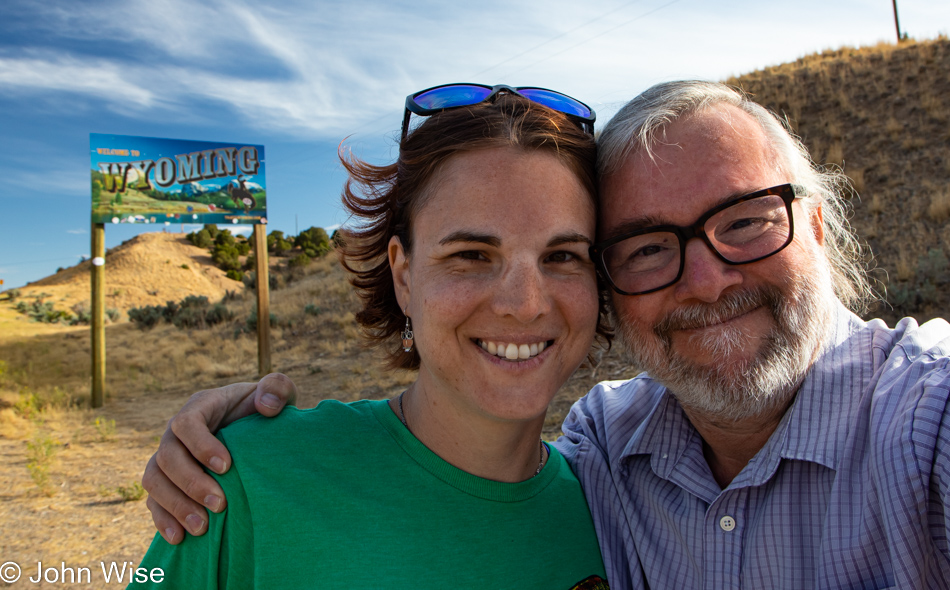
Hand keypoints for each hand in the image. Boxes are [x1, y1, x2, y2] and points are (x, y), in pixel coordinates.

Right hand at [142, 373, 297, 543]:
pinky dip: (163, 520)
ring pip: (154, 481)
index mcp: (200, 407)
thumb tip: (266, 406)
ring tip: (202, 528)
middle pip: (167, 457)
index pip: (186, 423)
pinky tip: (180, 538)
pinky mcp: (167, 483)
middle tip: (220, 505)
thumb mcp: (277, 394)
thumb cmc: (266, 410)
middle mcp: (176, 433)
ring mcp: (168, 458)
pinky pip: (154, 501)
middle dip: (191, 483)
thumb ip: (277, 388)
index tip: (227, 467)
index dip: (200, 446)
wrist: (256, 432)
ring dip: (175, 506)